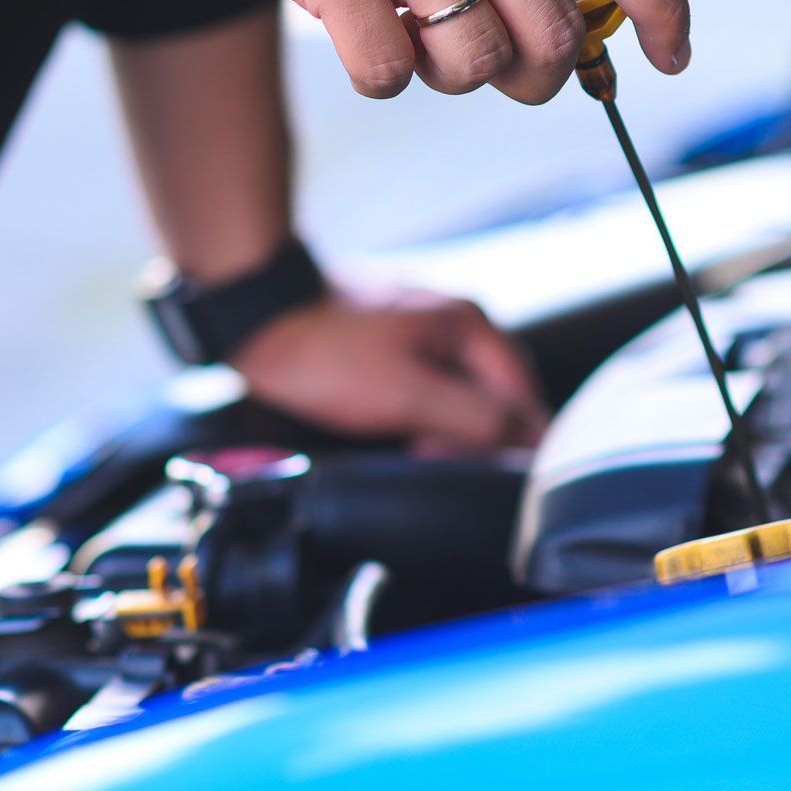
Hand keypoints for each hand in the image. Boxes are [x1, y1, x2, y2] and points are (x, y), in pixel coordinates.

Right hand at [157, 0, 691, 103]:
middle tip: (500, 69)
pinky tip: (355, 30)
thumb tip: (575, 9)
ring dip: (447, 74)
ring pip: (475, 66)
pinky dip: (379, 75)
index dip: (663, 12)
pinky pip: (390, 77)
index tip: (670, 56)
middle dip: (537, 76)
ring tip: (409, 31)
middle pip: (555, 36)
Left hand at [232, 285, 550, 452]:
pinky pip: (428, 384)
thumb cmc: (325, 355)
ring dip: (444, 428)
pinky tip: (398, 429)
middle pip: (493, 395)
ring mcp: (424, 325)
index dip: (507, 444)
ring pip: (458, 392)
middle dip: (473, 438)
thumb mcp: (405, 395)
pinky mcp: (394, 338)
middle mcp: (455, 319)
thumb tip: (532, 440)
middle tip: (431, 461)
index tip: (471, 472)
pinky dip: (421, 412)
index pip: (523, 397)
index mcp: (470, 324)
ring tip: (411, 448)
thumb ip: (473, 418)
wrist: (258, 318)